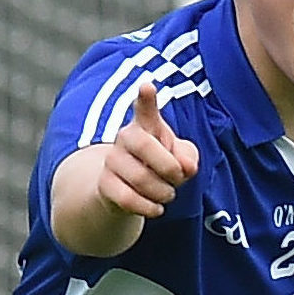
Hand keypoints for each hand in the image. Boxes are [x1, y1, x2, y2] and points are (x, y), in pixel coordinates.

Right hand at [96, 81, 199, 218]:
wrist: (127, 190)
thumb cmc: (160, 166)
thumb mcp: (181, 159)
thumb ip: (188, 157)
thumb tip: (185, 166)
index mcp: (146, 125)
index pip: (145, 108)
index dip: (146, 98)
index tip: (147, 86)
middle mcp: (125, 137)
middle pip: (146, 146)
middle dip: (170, 167)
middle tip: (178, 178)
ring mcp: (112, 160)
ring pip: (141, 178)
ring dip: (164, 192)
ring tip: (167, 194)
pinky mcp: (105, 184)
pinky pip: (129, 199)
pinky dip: (149, 208)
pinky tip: (156, 208)